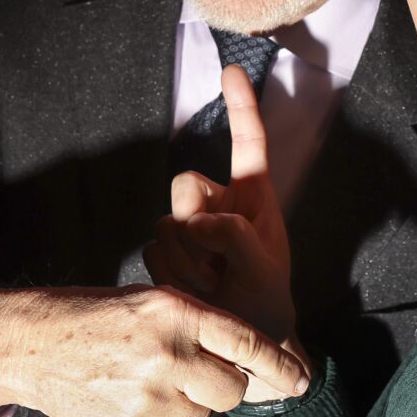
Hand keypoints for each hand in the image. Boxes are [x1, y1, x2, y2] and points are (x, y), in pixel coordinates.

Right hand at [0, 283, 310, 416]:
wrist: (31, 344)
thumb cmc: (98, 319)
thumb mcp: (151, 303)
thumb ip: (201, 330)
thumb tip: (254, 370)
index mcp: (174, 313)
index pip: (246, 342)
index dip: (278, 365)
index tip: (301, 381)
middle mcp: (164, 355)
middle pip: (231, 391)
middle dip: (220, 387)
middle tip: (190, 375)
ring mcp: (144, 399)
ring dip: (185, 407)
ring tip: (145, 384)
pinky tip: (127, 403)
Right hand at [146, 64, 297, 344]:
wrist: (240, 347)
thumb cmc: (265, 307)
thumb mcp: (264, 272)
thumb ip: (235, 236)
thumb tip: (195, 221)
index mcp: (254, 199)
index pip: (248, 143)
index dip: (240, 106)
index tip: (231, 69)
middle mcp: (219, 205)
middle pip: (186, 184)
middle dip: (195, 224)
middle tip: (217, 268)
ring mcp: (190, 229)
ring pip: (165, 222)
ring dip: (186, 261)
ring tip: (213, 289)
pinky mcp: (167, 252)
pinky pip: (152, 250)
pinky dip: (171, 275)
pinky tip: (193, 294)